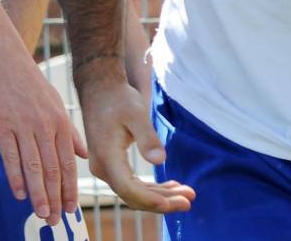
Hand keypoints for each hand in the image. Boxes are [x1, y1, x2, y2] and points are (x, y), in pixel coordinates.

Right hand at [0, 47, 84, 225]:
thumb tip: (82, 155)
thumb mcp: (55, 103)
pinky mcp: (1, 124)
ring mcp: (23, 125)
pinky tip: (19, 193)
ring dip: (38, 194)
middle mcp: (45, 126)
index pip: (67, 163)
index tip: (70, 209)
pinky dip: (15, 176)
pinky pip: (10, 155)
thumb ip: (69, 132)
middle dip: (55, 198)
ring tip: (41, 214)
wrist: (5, 58)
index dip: (69, 188)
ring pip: (33, 167)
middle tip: (55, 220)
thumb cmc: (30, 83)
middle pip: (52, 169)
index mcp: (60, 122)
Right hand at [76, 65, 194, 213]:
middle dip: (163, 201)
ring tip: (186, 196)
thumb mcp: (135, 113)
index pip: (129, 189)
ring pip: (134, 192)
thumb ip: (147, 137)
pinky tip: (170, 186)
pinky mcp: (112, 165)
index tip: (172, 203)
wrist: (100, 87)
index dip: (151, 200)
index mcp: (107, 157)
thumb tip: (160, 160)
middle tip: (189, 200)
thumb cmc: (118, 98)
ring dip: (160, 196)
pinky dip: (152, 188)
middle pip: (133, 196)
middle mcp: (103, 168)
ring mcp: (106, 168)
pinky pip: (132, 184)